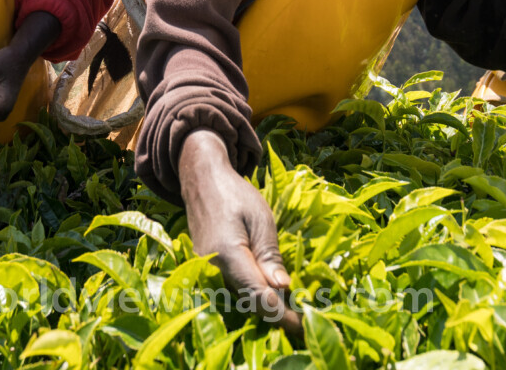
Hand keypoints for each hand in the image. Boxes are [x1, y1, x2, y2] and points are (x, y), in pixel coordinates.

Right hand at [179, 130, 300, 336]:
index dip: (282, 314)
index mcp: (227, 256)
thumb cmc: (235, 194)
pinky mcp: (206, 268)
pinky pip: (233, 288)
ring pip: (240, 298)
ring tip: (293, 310)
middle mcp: (212, 269)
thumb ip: (269, 256)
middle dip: (276, 315)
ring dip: (265, 306)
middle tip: (304, 321)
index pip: (258, 296)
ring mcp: (206, 270)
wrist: (201, 180)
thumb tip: (283, 289)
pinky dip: (253, 294)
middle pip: (248, 303)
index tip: (304, 325)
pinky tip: (271, 294)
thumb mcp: (261, 219)